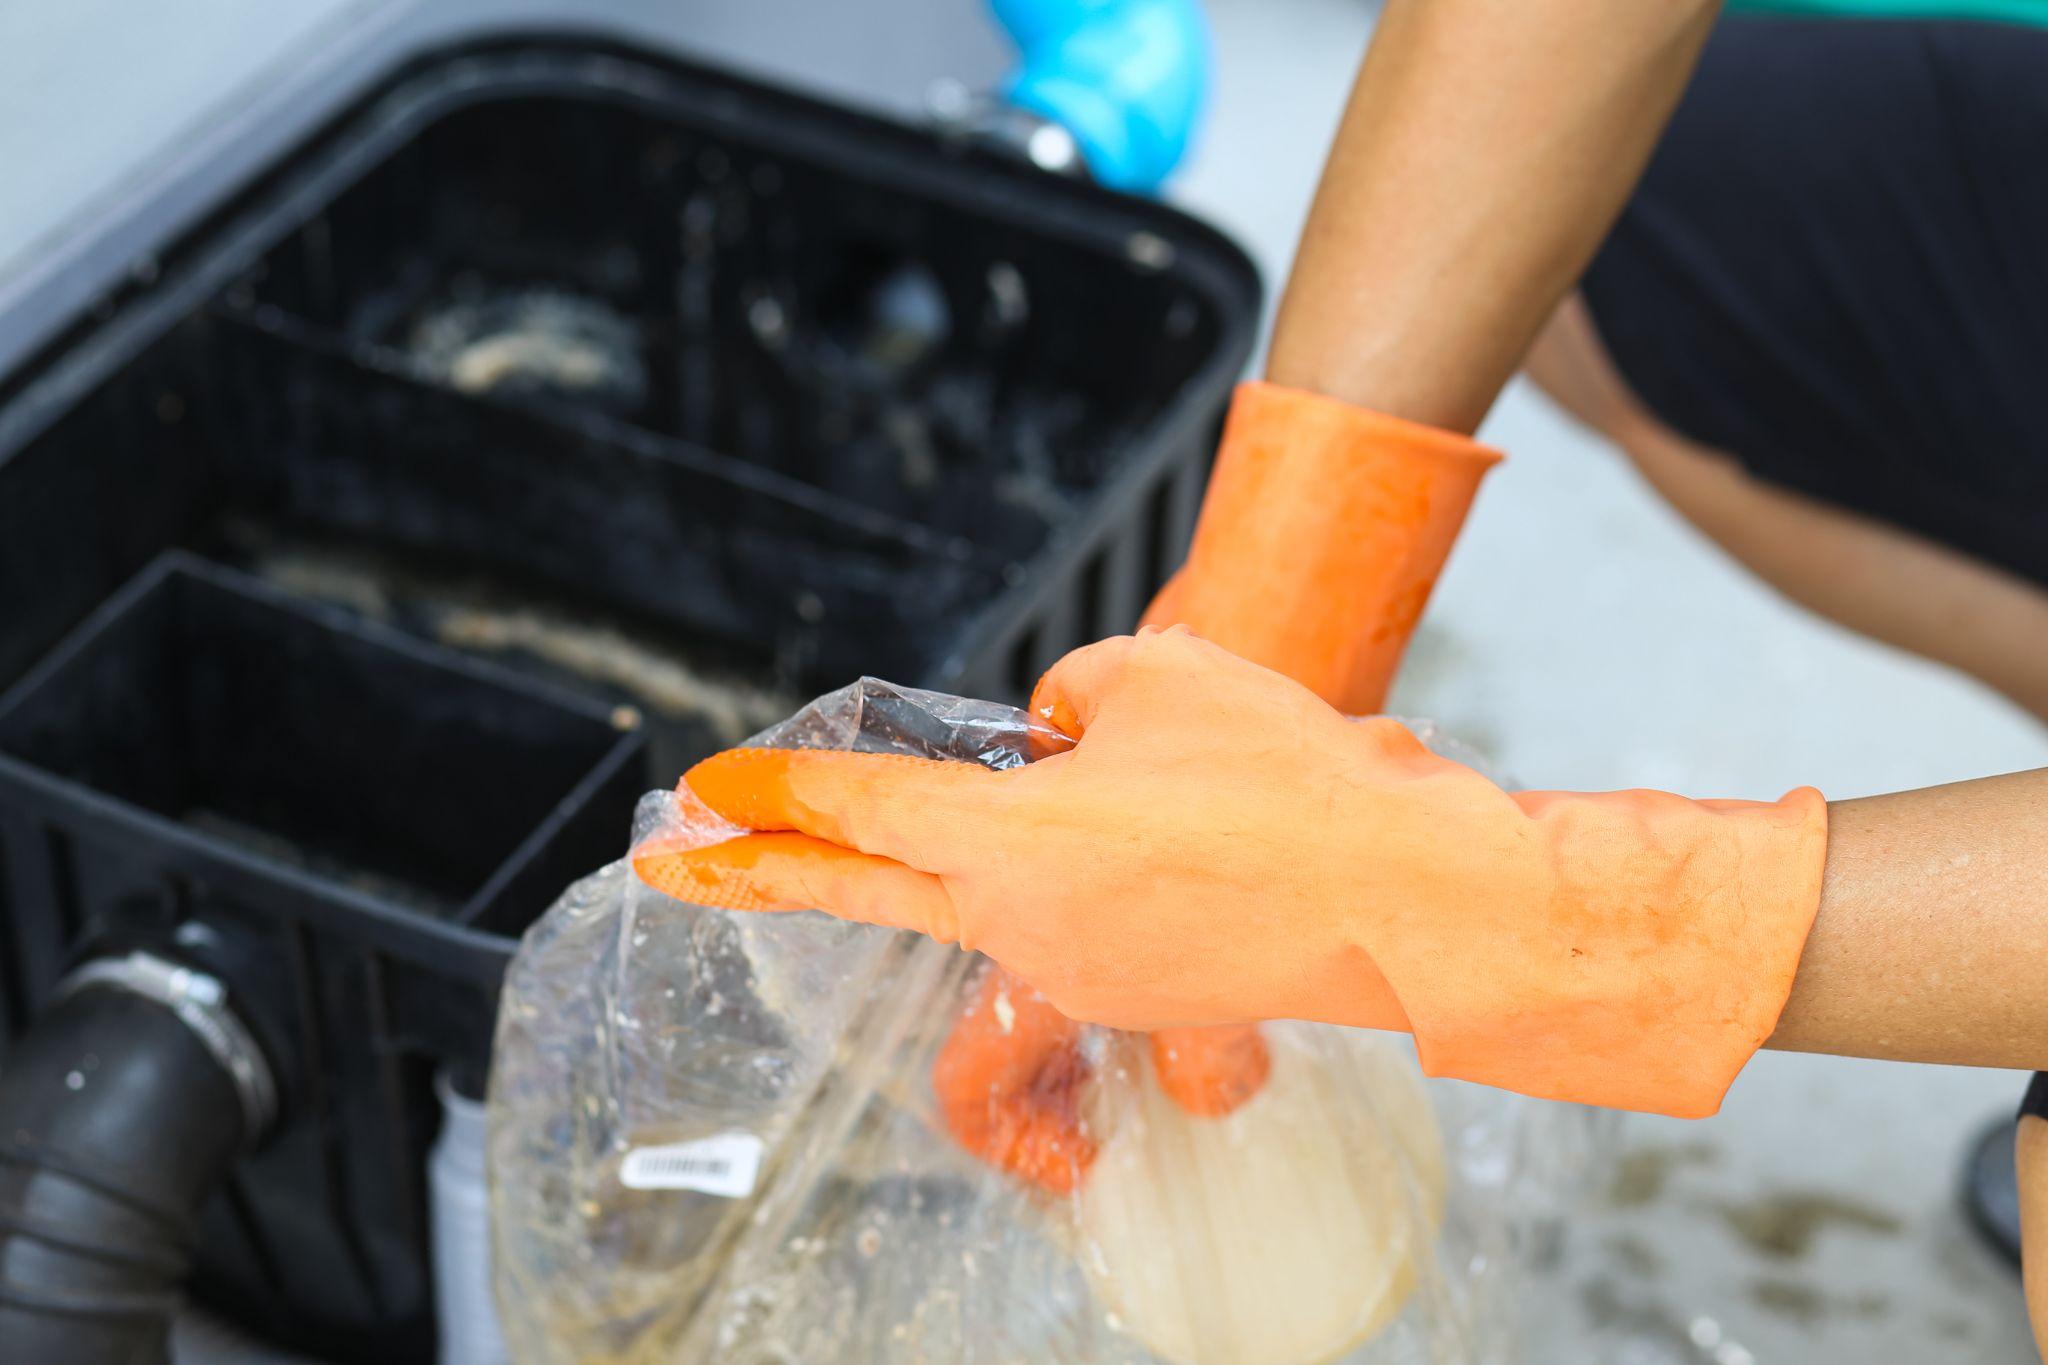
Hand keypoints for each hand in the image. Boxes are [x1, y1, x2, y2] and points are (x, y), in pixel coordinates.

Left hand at [640, 626, 1826, 1116]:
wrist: (1402, 900)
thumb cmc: (1284, 779)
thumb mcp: (1162, 679)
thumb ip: (1074, 698)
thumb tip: (1054, 736)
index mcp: (1009, 843)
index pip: (857, 810)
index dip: (773, 791)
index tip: (700, 791)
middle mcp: (1021, 923)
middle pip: (869, 886)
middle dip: (762, 873)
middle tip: (672, 863)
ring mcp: (1076, 971)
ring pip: (1005, 885)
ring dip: (1016, 840)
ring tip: (1167, 780)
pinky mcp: (1134, 993)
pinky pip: (1079, 913)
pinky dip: (1093, 868)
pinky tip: (1187, 830)